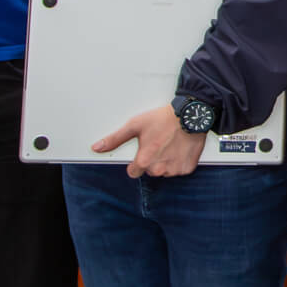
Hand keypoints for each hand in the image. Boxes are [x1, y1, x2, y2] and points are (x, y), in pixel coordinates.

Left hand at [93, 104, 207, 178]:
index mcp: (144, 161)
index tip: (145, 150)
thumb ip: (115, 139)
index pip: (134, 172)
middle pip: (150, 171)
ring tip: (171, 144)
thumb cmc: (163, 119)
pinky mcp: (187, 168)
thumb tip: (97, 147)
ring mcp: (174, 170)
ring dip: (166, 161)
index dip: (137, 161)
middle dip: (153, 160)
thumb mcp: (135, 125)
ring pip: (165, 171)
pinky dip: (180, 161)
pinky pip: (179, 169)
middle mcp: (159, 169)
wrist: (190, 115)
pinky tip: (180, 148)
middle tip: (159, 143)